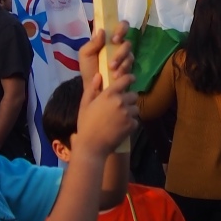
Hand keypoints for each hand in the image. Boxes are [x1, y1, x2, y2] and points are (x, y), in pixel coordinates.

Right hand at [77, 28, 138, 157]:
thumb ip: (92, 88)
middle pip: (134, 95)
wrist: (92, 145)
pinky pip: (136, 121)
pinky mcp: (132, 125)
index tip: (132, 79)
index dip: (130, 78)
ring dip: (131, 112)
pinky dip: (131, 124)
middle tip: (122, 107)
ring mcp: (127, 113)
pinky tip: (122, 128)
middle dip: (129, 100)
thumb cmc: (86, 124)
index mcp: (109, 94)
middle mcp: (120, 101)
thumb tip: (99, 75)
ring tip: (122, 119)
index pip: (125, 80)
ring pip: (136, 108)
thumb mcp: (85, 104)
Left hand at [79, 24, 133, 88]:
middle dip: (121, 39)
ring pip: (129, 50)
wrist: (93, 88)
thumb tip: (101, 30)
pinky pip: (131, 63)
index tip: (113, 36)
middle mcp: (116, 44)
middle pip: (126, 34)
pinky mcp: (128, 66)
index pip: (115, 24)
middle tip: (115, 45)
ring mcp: (124, 54)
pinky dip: (124, 68)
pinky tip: (116, 75)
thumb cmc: (88, 69)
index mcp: (105, 38)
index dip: (118, 25)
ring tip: (111, 68)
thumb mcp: (85, 55)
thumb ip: (92, 43)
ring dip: (121, 58)